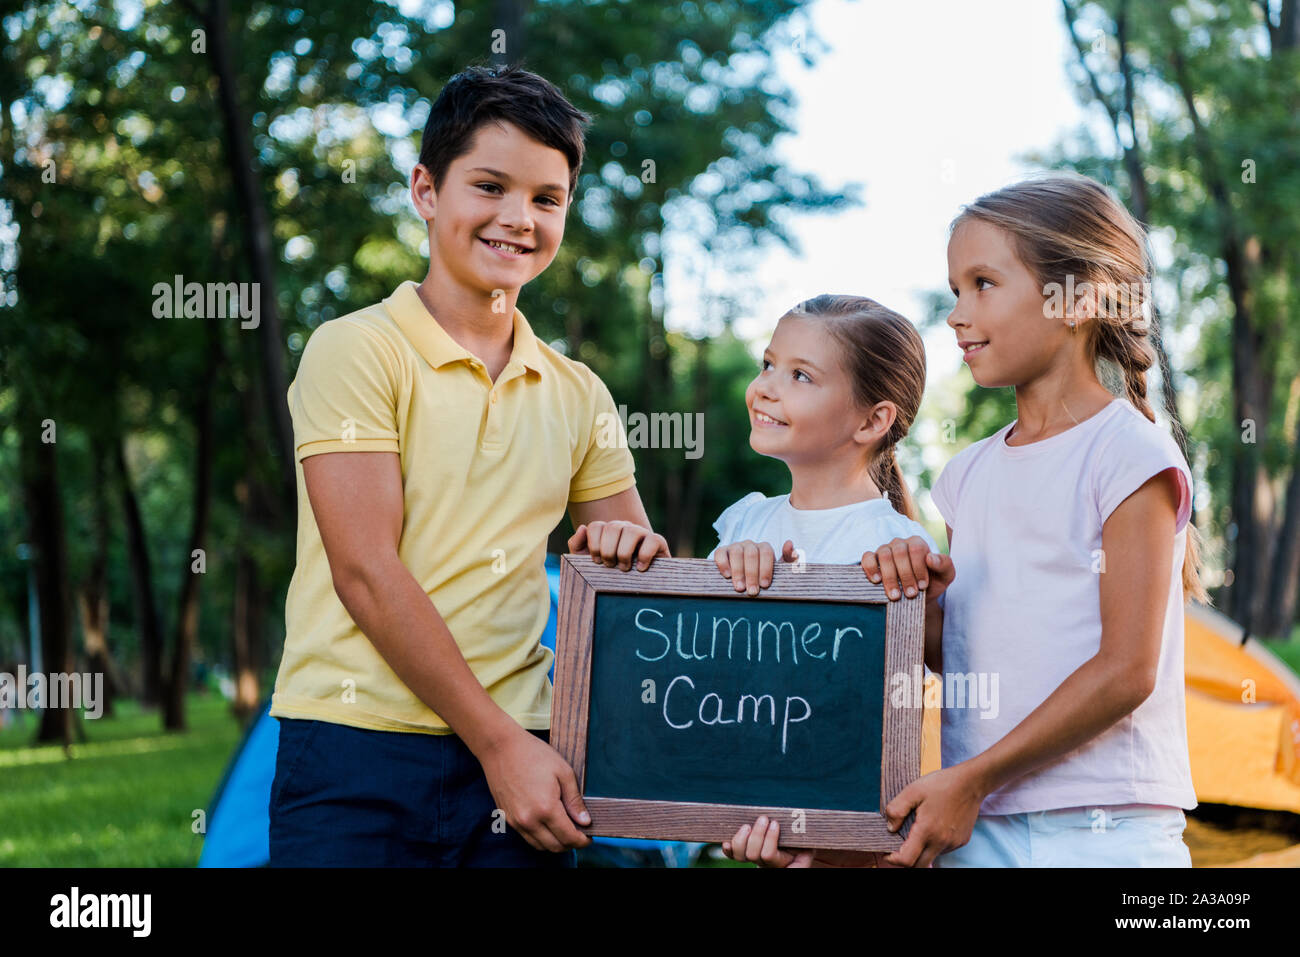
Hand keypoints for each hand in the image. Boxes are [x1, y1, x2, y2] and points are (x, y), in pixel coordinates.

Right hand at [477, 725, 591, 852]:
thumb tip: (584, 821)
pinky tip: (548, 824)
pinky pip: (527, 837)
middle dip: (571, 844)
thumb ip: (575, 800)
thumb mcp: (563, 772)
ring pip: (540, 846)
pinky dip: (540, 837)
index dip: (582, 841)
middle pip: (555, 846)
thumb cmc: (533, 754)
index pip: (568, 837)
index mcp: (546, 808)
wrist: (501, 747)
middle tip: (580, 833)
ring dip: (555, 843)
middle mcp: (529, 820)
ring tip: (565, 829)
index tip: (589, 837)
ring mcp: (516, 821)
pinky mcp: (508, 818)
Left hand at [568, 520, 669, 570]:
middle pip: (612, 527)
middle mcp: (624, 528)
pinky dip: (645, 555)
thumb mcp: (588, 562)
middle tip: (610, 566)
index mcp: (607, 531)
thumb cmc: (610, 574)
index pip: (596, 526)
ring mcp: (642, 533)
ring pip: (632, 531)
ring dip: (624, 552)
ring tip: (624, 568)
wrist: (636, 589)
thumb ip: (577, 546)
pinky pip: (653, 539)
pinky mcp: (658, 542)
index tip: (596, 562)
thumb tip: (582, 527)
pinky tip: (640, 569)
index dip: (593, 545)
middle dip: (608, 550)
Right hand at [714, 539, 797, 595]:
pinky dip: (723, 563)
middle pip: (751, 554)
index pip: (766, 552)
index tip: (765, 585)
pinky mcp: (722, 551)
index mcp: (764, 548)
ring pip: (736, 552)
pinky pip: (720, 553)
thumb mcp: (778, 569)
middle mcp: (750, 545)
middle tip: (752, 591)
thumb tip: (790, 544)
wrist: (743, 574)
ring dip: (738, 571)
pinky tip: (726, 576)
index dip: (765, 568)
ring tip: (740, 588)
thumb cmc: (763, 573)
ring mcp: (735, 547)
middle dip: (752, 574)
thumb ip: (789, 559)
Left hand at [721, 816, 813, 867]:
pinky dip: (729, 849)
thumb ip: (802, 834)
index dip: (769, 839)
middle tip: (764, 818)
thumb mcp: (806, 839)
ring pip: (741, 855)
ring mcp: (755, 860)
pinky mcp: (745, 855)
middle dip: (756, 834)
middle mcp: (767, 865)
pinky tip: (727, 841)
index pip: (768, 855)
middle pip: (753, 854)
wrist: (796, 845)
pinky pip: (733, 856)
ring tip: (748, 825)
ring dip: (742, 838)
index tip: (775, 823)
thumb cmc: (802, 840)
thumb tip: (801, 823)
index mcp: (783, 862)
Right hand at [861, 535, 954, 601]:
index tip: (923, 586)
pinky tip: (877, 581)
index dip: (919, 568)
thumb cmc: (931, 583)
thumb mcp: (945, 576)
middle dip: (906, 575)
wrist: (917, 597)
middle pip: (900, 552)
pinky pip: (867, 557)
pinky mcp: (872, 559)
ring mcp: (884, 550)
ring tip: (895, 595)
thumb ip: (944, 564)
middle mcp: (900, 543)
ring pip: (884, 555)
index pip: (917, 548)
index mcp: (917, 543)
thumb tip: (930, 557)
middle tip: (910, 594)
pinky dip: (871, 568)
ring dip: (890, 577)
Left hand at [881, 764, 984, 866]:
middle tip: (897, 847)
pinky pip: (943, 850)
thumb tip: (890, 828)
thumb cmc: (941, 784)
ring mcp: (953, 843)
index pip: (907, 860)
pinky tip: (932, 827)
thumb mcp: (912, 791)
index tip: (887, 851)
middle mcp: (941, 842)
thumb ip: (896, 810)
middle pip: (919, 866)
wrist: (971, 782)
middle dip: (906, 860)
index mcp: (927, 831)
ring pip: (932, 857)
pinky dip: (934, 845)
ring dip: (921, 852)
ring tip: (916, 832)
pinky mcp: (961, 841)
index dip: (893, 859)